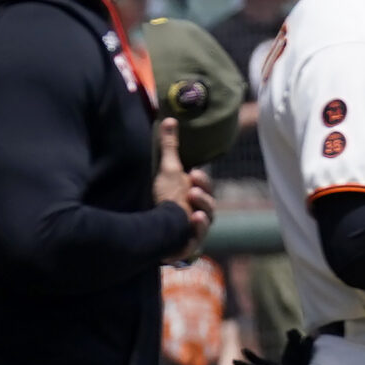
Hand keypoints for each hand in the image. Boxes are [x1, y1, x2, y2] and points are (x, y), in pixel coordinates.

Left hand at [153, 119, 213, 258]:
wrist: (155, 224)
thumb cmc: (165, 196)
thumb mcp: (168, 169)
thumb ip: (171, 145)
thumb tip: (170, 119)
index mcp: (199, 195)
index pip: (206, 187)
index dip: (202, 181)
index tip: (193, 174)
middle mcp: (201, 212)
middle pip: (209, 205)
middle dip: (203, 197)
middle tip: (192, 191)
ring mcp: (196, 229)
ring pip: (206, 222)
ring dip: (202, 214)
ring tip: (193, 211)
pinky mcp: (189, 244)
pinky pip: (196, 241)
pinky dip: (196, 232)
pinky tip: (192, 225)